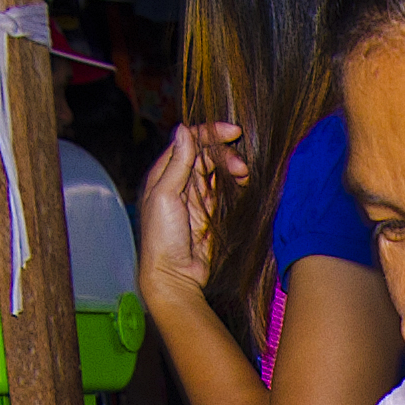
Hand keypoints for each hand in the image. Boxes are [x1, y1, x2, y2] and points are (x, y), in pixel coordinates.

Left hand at [139, 120, 242, 304]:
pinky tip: (242, 183)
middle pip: (205, 153)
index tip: (232, 132)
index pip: (188, 141)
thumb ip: (177, 163)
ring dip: (231, 167)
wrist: (173, 275)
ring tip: (243, 175)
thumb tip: (184, 129)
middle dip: (225, 153)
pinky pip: (223, 187)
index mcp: (163, 173)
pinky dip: (234, 181)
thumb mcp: (166, 196)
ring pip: (216, 169)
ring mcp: (195, 196)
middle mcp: (178, 181)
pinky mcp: (209, 210)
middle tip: (240, 167)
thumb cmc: (161, 238)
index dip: (210, 133)